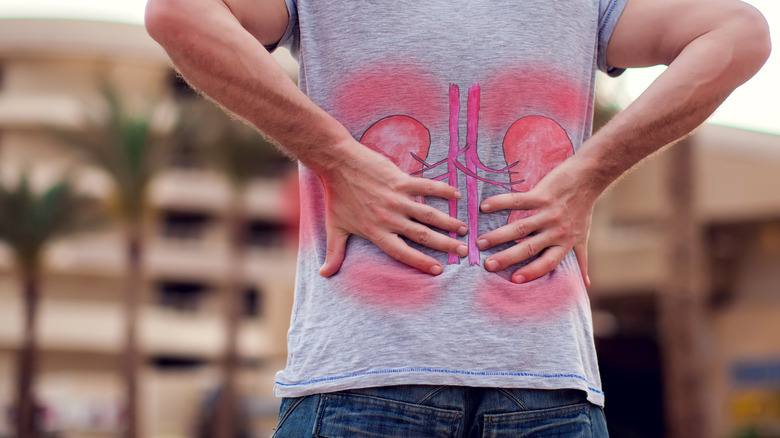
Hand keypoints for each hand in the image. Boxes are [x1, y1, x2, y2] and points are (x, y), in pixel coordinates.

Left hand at [317, 142, 468, 276]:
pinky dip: (443, 191)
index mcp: (376, 232)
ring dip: (449, 222)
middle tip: (464, 251)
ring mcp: (396, 199)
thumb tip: (324, 275)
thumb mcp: (334, 227)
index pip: (402, 252)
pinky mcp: (401, 180)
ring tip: (464, 229)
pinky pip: (427, 187)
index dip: (421, 262)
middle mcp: (389, 218)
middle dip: (445, 245)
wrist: (337, 164)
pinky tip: (457, 196)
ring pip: (429, 214)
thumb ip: (334, 253)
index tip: (439, 270)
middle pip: (423, 235)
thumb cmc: (336, 196)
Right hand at [476, 160, 595, 285]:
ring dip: (498, 235)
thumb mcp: (583, 237)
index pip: (547, 263)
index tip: (513, 280)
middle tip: (487, 265)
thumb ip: (581, 260)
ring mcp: (549, 212)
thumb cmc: (583, 209)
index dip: (532, 272)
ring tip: (480, 242)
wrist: (589, 176)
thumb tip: (586, 284)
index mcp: (564, 242)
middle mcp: (556, 230)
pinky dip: (500, 203)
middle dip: (507, 258)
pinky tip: (484, 207)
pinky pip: (518, 201)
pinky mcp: (542, 195)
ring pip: (520, 228)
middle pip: (529, 248)